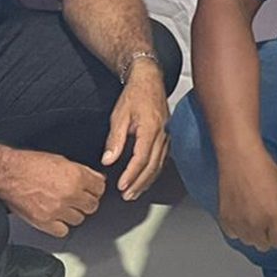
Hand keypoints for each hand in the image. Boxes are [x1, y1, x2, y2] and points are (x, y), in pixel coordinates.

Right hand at [0, 149, 104, 237]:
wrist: (8, 174)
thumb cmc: (30, 164)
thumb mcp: (62, 161)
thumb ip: (82, 171)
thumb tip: (96, 178)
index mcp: (76, 176)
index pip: (100, 188)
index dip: (96, 189)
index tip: (92, 190)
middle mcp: (69, 194)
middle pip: (92, 206)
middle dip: (87, 202)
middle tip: (79, 199)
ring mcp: (57, 210)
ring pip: (79, 219)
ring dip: (74, 214)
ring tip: (65, 207)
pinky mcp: (44, 222)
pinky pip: (63, 231)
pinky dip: (61, 226)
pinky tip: (56, 217)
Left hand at [103, 62, 170, 200]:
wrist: (150, 80)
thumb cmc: (136, 94)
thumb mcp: (119, 115)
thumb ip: (115, 139)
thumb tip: (109, 160)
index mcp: (151, 128)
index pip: (142, 158)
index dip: (131, 175)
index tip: (121, 186)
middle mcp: (163, 134)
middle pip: (152, 166)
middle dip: (139, 183)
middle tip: (127, 195)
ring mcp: (168, 136)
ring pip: (159, 164)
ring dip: (147, 181)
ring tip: (135, 192)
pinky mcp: (168, 136)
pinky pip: (162, 159)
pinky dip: (154, 171)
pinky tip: (146, 177)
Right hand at [217, 148, 276, 251]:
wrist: (239, 158)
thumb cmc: (262, 167)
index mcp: (273, 217)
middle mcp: (255, 225)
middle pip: (264, 245)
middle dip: (268, 236)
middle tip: (268, 223)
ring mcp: (238, 224)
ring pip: (248, 241)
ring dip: (253, 234)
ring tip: (255, 219)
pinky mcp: (224, 219)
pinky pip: (233, 234)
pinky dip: (238, 229)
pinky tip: (242, 217)